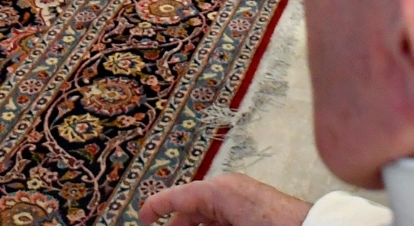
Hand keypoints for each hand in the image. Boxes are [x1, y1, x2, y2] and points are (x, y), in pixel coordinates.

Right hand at [141, 174, 312, 225]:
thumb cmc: (272, 224)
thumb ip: (197, 224)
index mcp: (217, 190)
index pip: (177, 197)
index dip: (156, 208)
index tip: (141, 218)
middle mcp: (227, 190)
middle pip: (192, 210)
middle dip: (178, 225)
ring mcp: (241, 199)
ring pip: (208, 216)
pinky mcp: (252, 209)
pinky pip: (224, 219)